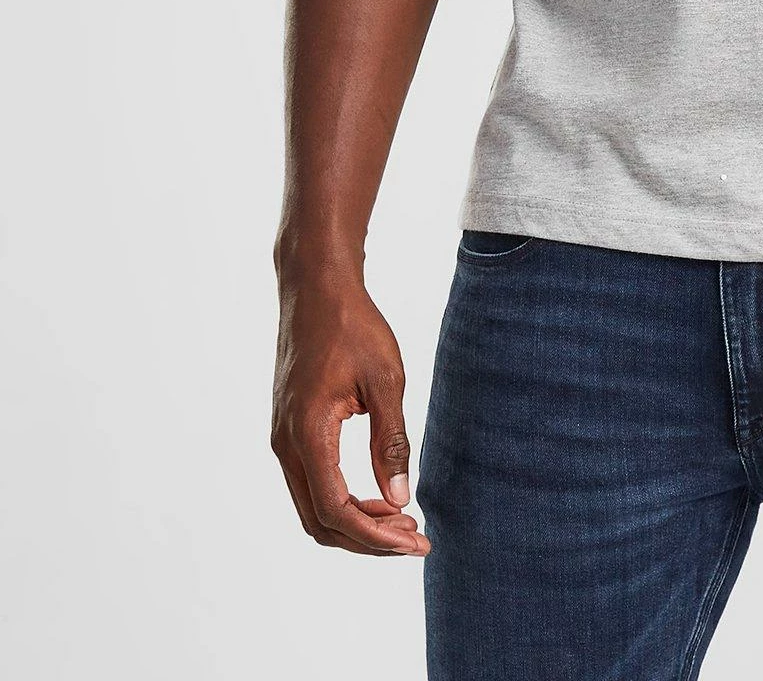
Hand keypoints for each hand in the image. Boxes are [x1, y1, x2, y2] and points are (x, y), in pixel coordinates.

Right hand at [271, 274, 429, 556]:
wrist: (316, 288)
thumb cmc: (353, 326)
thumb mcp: (386, 380)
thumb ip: (391, 441)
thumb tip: (399, 497)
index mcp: (307, 433)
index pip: (336, 510)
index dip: (376, 535)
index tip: (415, 540)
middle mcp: (285, 444)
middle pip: (319, 520)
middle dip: (367, 539)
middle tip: (414, 538)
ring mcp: (282, 439)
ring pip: (312, 506)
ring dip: (354, 523)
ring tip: (401, 520)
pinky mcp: (288, 431)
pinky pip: (310, 484)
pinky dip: (342, 501)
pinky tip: (376, 496)